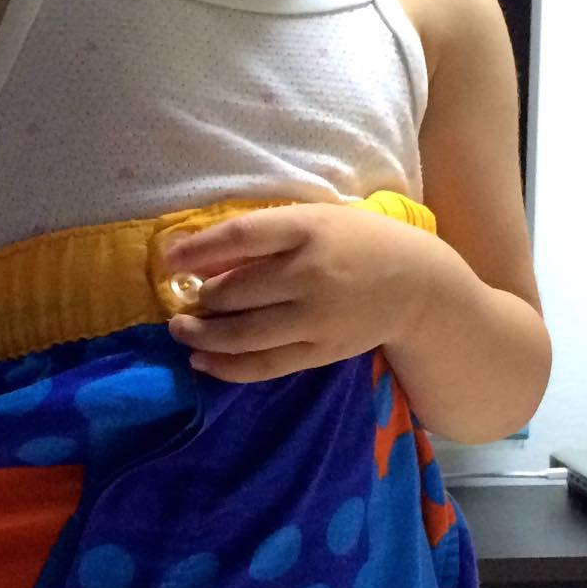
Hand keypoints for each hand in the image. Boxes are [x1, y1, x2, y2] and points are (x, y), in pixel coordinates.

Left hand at [160, 200, 436, 384]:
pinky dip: (227, 366)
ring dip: (202, 335)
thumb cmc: (356, 243)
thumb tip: (200, 258)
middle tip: (182, 301)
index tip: (168, 260)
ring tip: (180, 331)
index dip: (197, 249)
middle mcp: (311, 273)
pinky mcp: (320, 351)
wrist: (417, 284)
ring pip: (243, 334)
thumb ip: (264, 235)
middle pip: (235, 290)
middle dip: (200, 299)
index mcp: (309, 228)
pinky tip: (203, 360)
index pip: (240, 236)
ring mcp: (317, 317)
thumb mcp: (315, 221)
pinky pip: (264, 365)